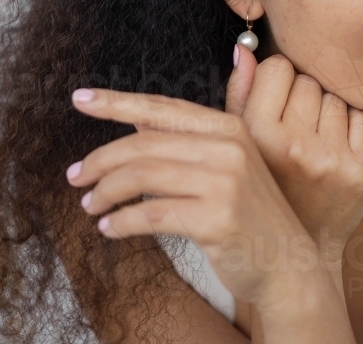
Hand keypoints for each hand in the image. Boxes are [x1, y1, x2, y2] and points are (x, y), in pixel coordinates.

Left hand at [66, 87, 325, 310]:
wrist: (287, 264)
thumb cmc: (251, 214)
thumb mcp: (227, 165)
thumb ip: (189, 137)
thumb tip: (137, 120)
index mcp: (227, 126)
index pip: (161, 108)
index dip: (117, 102)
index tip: (80, 99)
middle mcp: (228, 146)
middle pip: (145, 143)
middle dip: (101, 159)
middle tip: (74, 177)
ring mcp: (225, 181)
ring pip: (144, 176)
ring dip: (106, 191)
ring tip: (89, 205)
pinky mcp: (217, 218)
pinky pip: (153, 214)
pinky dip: (123, 221)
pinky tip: (109, 228)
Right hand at [225, 47, 362, 260]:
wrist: (293, 255)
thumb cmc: (262, 188)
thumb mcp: (240, 142)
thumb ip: (240, 92)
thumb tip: (245, 49)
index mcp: (257, 136)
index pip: (278, 66)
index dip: (276, 80)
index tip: (274, 101)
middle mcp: (295, 147)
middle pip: (308, 80)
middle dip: (301, 97)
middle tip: (292, 127)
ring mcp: (332, 160)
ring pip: (334, 96)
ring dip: (324, 112)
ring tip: (310, 141)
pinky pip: (360, 117)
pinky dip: (349, 127)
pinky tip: (332, 150)